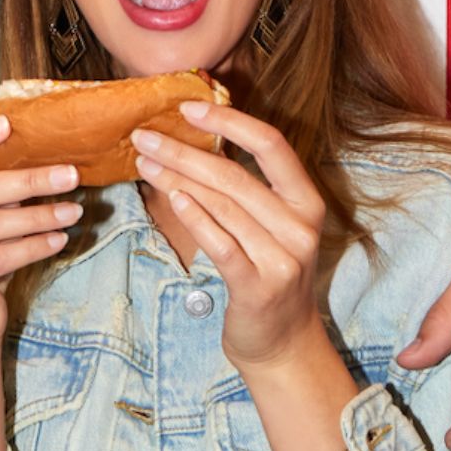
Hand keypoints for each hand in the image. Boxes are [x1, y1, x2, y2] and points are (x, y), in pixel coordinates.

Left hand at [132, 102, 328, 371]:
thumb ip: (246, 187)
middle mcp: (300, 226)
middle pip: (236, 175)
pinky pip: (221, 243)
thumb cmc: (267, 274)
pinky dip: (195, 218)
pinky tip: (171, 198)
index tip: (188, 107)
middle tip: (145, 136)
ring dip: (177, 180)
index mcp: (307, 201)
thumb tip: (196, 138)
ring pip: (222, 206)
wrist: (282, 343)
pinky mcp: (258, 286)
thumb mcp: (270, 226)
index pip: (272, 145)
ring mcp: (283, 258)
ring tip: (144, 163)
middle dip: (184, 151)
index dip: (229, 121)